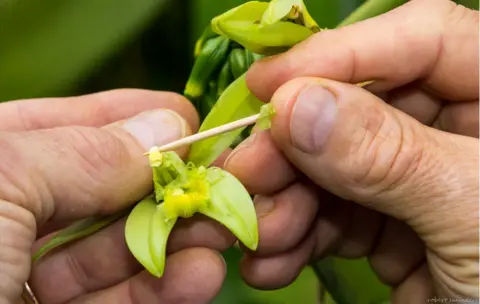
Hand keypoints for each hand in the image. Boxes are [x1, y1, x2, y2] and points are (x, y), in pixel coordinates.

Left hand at [0, 89, 234, 303]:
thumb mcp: (3, 179)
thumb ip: (84, 152)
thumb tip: (167, 124)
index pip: (64, 127)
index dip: (127, 117)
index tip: (186, 116)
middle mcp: (7, 217)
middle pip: (103, 191)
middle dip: (166, 185)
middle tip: (221, 180)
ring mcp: (28, 276)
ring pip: (118, 248)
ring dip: (178, 237)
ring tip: (224, 228)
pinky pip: (118, 303)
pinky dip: (165, 289)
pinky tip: (202, 274)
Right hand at [225, 0, 478, 301]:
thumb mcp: (476, 216)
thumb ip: (391, 157)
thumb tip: (296, 106)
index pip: (422, 40)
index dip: (341, 54)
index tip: (268, 87)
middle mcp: (459, 132)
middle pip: (359, 109)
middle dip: (293, 147)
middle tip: (241, 175)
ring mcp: (420, 182)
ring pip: (333, 169)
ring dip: (285, 203)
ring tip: (255, 238)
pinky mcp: (395, 228)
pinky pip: (335, 218)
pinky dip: (296, 239)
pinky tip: (271, 263)